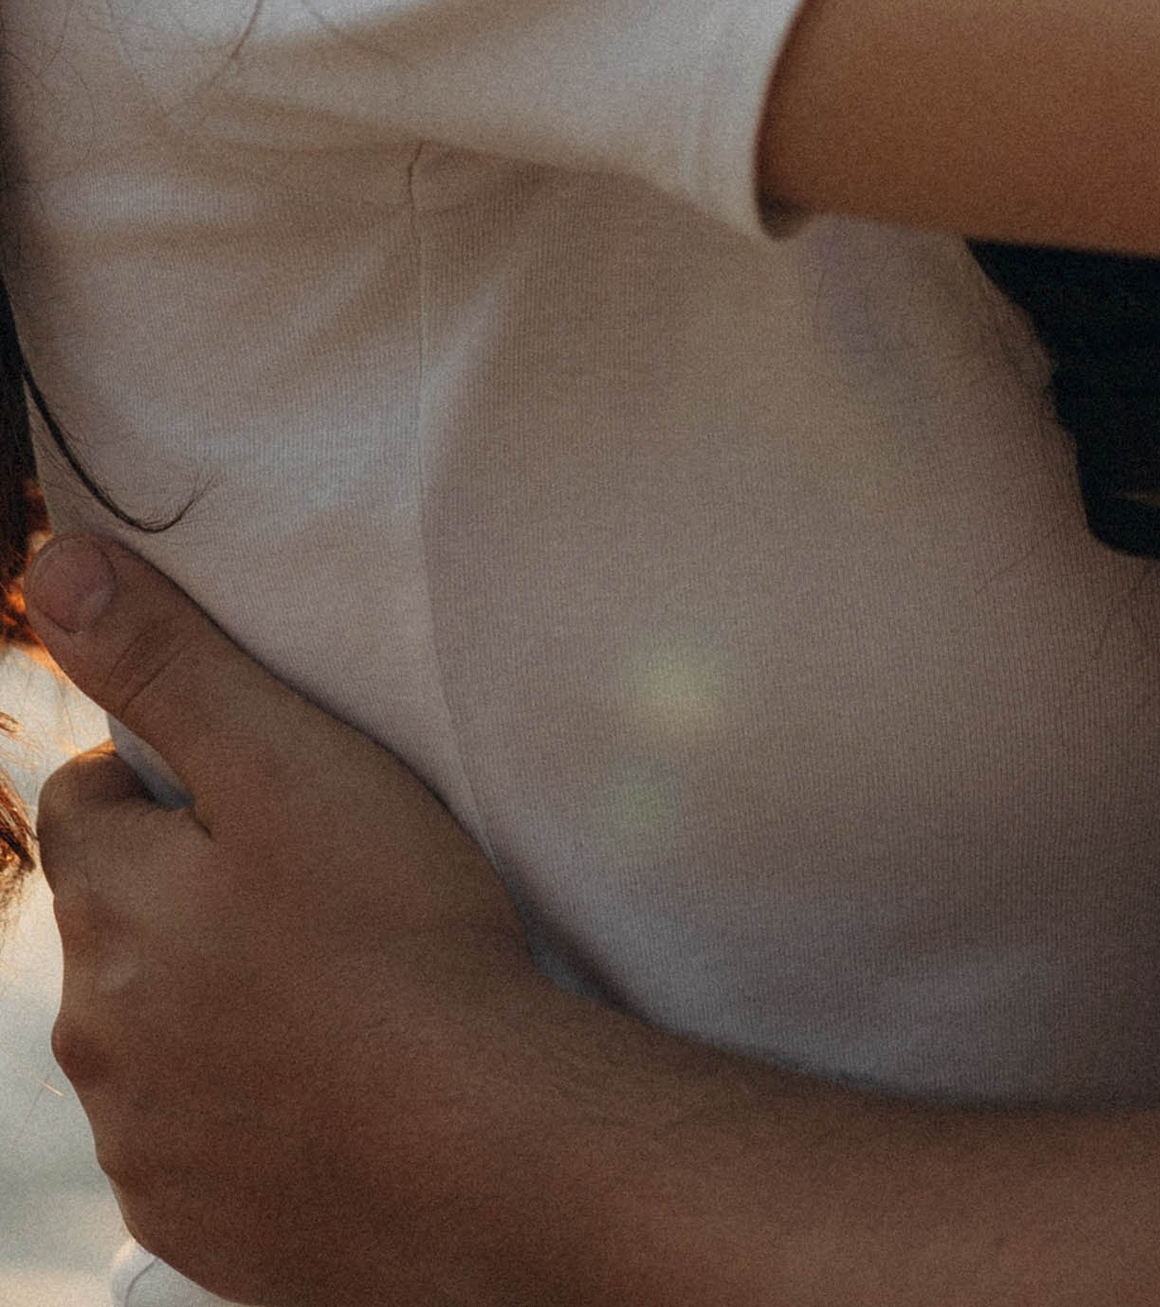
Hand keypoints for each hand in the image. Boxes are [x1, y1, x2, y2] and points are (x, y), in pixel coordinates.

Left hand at [26, 534, 556, 1306]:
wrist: (478, 1148)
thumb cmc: (399, 938)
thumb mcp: (290, 761)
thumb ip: (167, 662)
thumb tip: (52, 567)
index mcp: (110, 904)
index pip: (85, 801)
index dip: (168, 777)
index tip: (259, 791)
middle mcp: (93, 1030)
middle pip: (113, 922)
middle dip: (185, 895)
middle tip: (315, 885)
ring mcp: (137, 1138)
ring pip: (148, 1033)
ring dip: (210, 1004)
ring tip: (336, 987)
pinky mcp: (188, 1221)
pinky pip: (189, 1142)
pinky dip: (241, 1109)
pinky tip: (330, 1087)